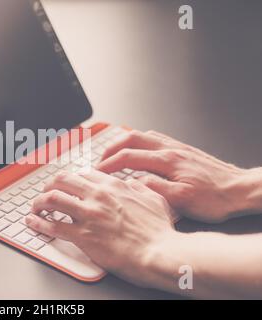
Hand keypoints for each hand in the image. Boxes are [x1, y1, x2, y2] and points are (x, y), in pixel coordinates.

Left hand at [26, 170, 176, 285]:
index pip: (83, 174)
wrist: (160, 253)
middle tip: (45, 192)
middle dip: (49, 185)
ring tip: (35, 206)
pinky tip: (33, 223)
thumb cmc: (159, 231)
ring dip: (39, 202)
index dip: (71, 179)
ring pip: (52, 199)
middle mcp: (97, 196)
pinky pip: (53, 227)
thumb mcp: (155, 199)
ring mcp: (88, 215)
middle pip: (62, 180)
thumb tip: (134, 181)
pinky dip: (38, 224)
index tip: (66, 185)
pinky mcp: (83, 236)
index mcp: (113, 186)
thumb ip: (141, 187)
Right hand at [97, 130, 250, 222]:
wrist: (240, 190)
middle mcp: (170, 149)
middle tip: (99, 160)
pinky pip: (155, 138)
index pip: (127, 157)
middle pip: (131, 139)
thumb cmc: (215, 198)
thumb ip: (154, 189)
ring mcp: (176, 147)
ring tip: (114, 154)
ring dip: (124, 143)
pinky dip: (140, 142)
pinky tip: (139, 150)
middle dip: (110, 149)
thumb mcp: (182, 200)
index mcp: (167, 161)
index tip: (96, 173)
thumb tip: (133, 181)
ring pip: (142, 135)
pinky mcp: (182, 149)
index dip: (107, 165)